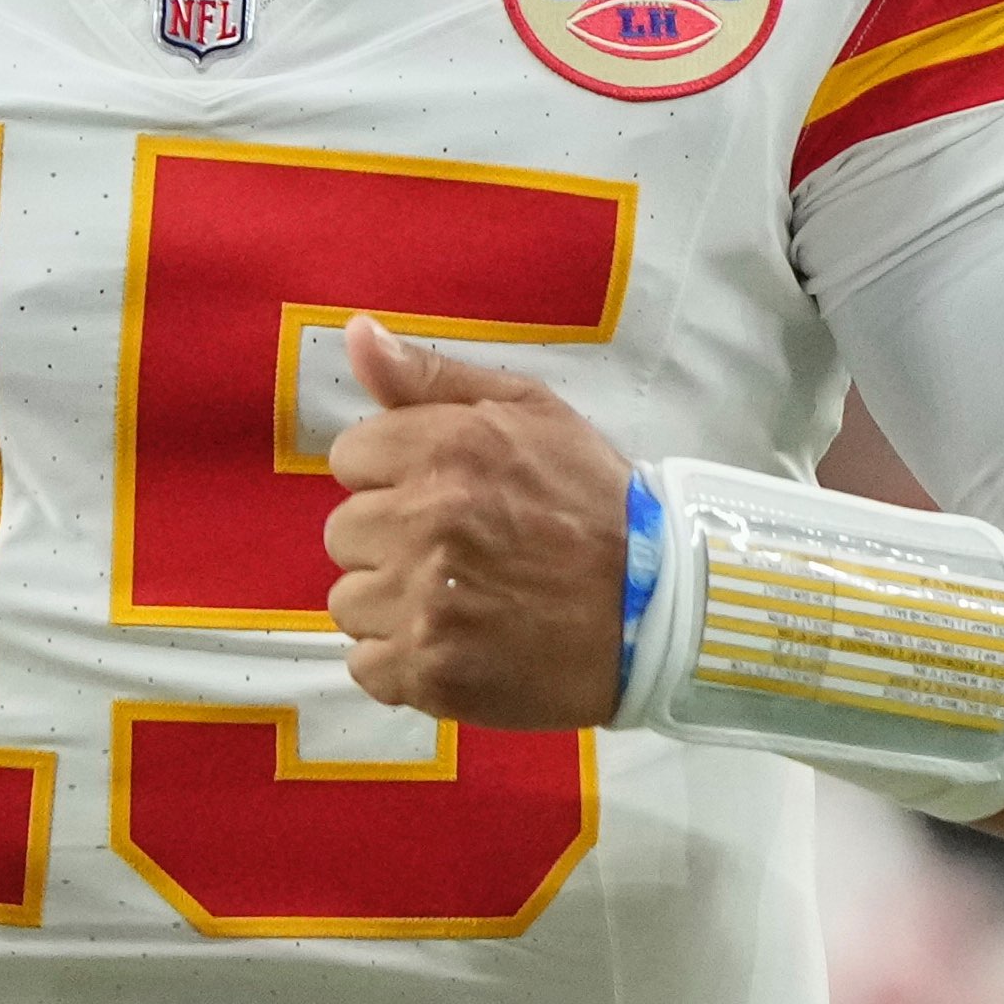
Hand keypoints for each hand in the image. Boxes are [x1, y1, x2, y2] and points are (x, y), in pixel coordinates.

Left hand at [320, 314, 633, 728]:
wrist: (660, 610)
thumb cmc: (594, 502)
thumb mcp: (529, 410)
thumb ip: (432, 376)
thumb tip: (357, 333)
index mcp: (447, 447)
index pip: (350, 457)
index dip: (392, 476)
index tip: (440, 495)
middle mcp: (426, 520)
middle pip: (343, 531)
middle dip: (390, 540)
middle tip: (456, 553)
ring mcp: (424, 602)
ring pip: (349, 601)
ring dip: (391, 605)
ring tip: (458, 602)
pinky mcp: (429, 670)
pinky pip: (367, 665)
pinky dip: (402, 663)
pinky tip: (454, 647)